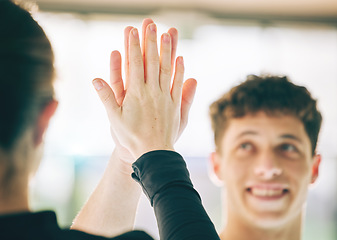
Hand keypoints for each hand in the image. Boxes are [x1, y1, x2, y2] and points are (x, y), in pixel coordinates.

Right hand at [108, 19, 179, 164]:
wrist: (153, 154)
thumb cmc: (130, 138)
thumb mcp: (114, 119)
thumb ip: (107, 97)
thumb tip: (96, 79)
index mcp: (136, 93)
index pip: (134, 64)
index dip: (133, 46)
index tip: (132, 30)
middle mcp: (152, 92)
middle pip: (152, 62)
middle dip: (150, 41)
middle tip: (151, 24)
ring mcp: (165, 97)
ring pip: (167, 69)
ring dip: (167, 50)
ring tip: (168, 34)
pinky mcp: (175, 105)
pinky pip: (178, 84)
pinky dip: (179, 71)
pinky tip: (181, 59)